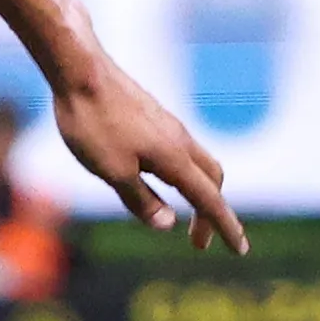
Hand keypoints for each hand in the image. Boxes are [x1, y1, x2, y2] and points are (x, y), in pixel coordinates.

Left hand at [53, 57, 245, 253]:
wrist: (79, 70)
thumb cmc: (92, 122)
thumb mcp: (112, 171)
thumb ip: (141, 200)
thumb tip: (169, 225)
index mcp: (174, 158)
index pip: (209, 200)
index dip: (226, 227)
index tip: (240, 250)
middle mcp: (179, 140)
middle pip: (212, 180)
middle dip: (212, 213)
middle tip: (198, 242)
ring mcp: (167, 125)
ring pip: (196, 163)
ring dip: (196, 192)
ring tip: (181, 215)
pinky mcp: (152, 117)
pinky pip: (178, 150)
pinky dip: (180, 173)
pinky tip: (156, 177)